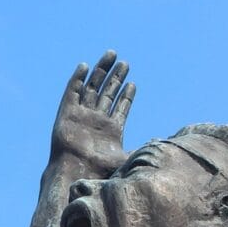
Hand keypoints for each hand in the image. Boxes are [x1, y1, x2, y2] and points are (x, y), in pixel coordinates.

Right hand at [50, 51, 134, 173]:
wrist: (77, 171)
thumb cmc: (101, 169)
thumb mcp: (127, 158)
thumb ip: (142, 150)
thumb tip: (160, 146)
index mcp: (111, 130)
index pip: (120, 108)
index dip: (126, 95)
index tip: (132, 83)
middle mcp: (96, 120)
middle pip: (107, 93)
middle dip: (116, 78)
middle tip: (125, 63)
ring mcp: (82, 115)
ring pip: (92, 88)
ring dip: (101, 72)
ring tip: (111, 55)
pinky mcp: (67, 113)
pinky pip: (72, 92)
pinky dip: (77, 79)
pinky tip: (85, 66)